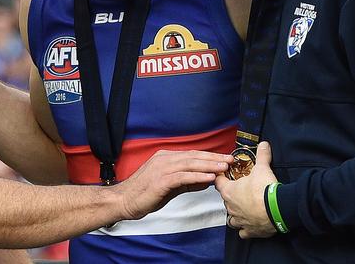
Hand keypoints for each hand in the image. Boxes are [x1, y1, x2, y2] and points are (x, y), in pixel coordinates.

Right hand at [113, 150, 233, 220]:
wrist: (124, 200)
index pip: (192, 155)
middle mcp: (164, 159)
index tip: (225, 158)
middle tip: (231, 159)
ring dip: (209, 165)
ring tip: (224, 167)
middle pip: (194, 156)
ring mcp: (161, 168)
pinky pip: (183, 176)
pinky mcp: (160, 180)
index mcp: (165, 158)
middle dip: (213, 158)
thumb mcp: (169, 186)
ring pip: (190, 164)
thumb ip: (187, 182)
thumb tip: (206, 180)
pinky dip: (197, 176)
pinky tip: (209, 177)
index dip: (210, 156)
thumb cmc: (144, 194)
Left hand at [214, 141, 276, 238]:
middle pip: (226, 200)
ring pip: (231, 218)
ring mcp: (239, 220)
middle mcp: (230, 206)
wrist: (278, 208)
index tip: (226, 175)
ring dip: (235, 214)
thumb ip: (262, 155)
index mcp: (229, 191)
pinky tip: (249, 225)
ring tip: (243, 209)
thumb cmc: (265, 188)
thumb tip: (264, 144)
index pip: (218, 182)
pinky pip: (242, 232)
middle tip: (241, 191)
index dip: (222, 177)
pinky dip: (244, 229)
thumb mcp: (263, 168)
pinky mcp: (249, 231)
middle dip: (232, 196)